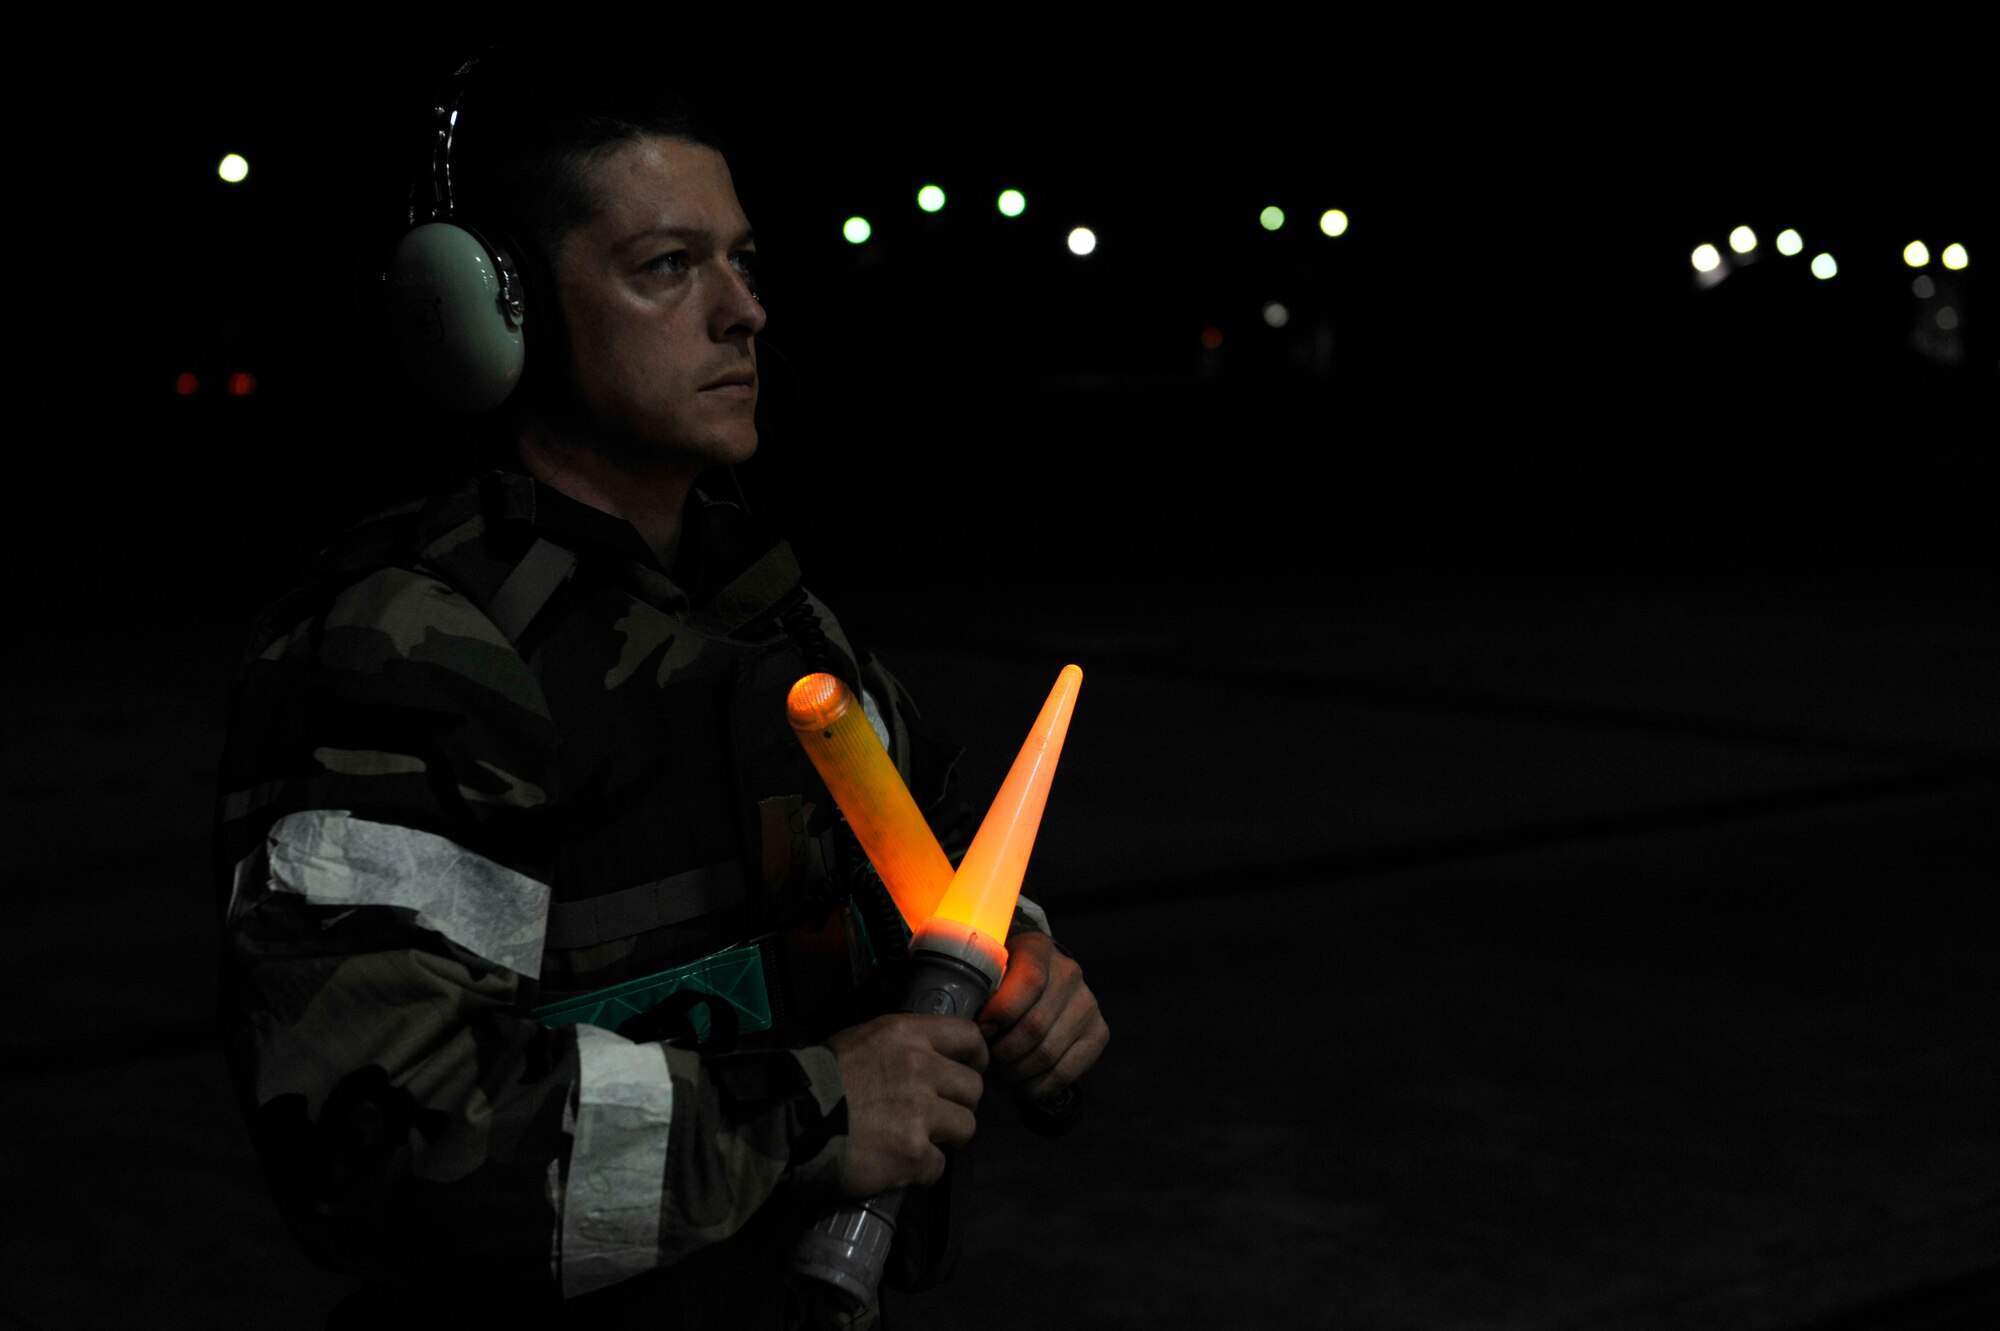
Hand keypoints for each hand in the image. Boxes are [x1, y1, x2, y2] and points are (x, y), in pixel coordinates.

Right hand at [825, 1013, 987, 1197]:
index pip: (970, 1037)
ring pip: (966, 1127)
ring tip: (918, 1140)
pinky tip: (898, 1165)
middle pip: (973, 1088)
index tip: (968, 1070)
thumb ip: (901, 1046)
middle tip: (937, 1115)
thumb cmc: (817, 1078)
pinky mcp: (913, 1154)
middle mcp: (922, 1069)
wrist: (789, 1120)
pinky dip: (922, 1170)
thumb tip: (926, 1057)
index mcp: (908, 1035)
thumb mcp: (861, 1040)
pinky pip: (938, 1166)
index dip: (975, 1058)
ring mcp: (920, 1114)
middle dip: (959, 1103)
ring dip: (946, 1138)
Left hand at [978, 932, 1108, 1098]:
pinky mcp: (1098, 1032)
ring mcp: (1088, 1004)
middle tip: (984, 1063)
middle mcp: (1069, 973)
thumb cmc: (1003, 977)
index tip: (980, 1031)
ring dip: (1016, 1074)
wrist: (1040, 977)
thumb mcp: (988, 968)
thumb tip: (965, 1026)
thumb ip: (976, 985)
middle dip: (1003, 1053)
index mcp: (1039, 950)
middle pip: (1036, 1026)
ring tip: (997, 1078)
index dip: (1002, 1012)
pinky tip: (1018, 1088)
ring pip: (1049, 1053)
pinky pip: (1067, 1071)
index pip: (1029, 982)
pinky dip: (1038, 1087)